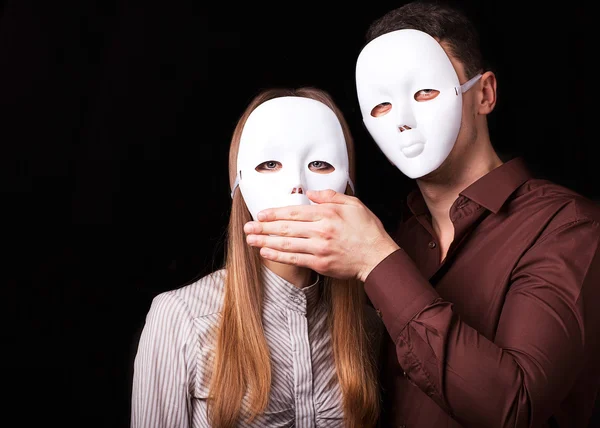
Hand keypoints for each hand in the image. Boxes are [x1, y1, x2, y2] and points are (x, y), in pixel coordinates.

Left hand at [243, 189, 399, 281]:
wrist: (378, 257)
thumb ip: (331, 196)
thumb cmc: (367, 231)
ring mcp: (319, 248)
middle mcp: (321, 230)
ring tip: (250, 240)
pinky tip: (266, 252)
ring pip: (286, 243)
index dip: (275, 213)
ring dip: (265, 241)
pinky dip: (278, 255)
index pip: (294, 211)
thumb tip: (311, 192)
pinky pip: (294, 258)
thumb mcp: (353, 205)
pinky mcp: (320, 263)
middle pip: (286, 227)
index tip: (261, 214)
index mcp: (327, 214)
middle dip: (263, 227)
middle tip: (248, 227)